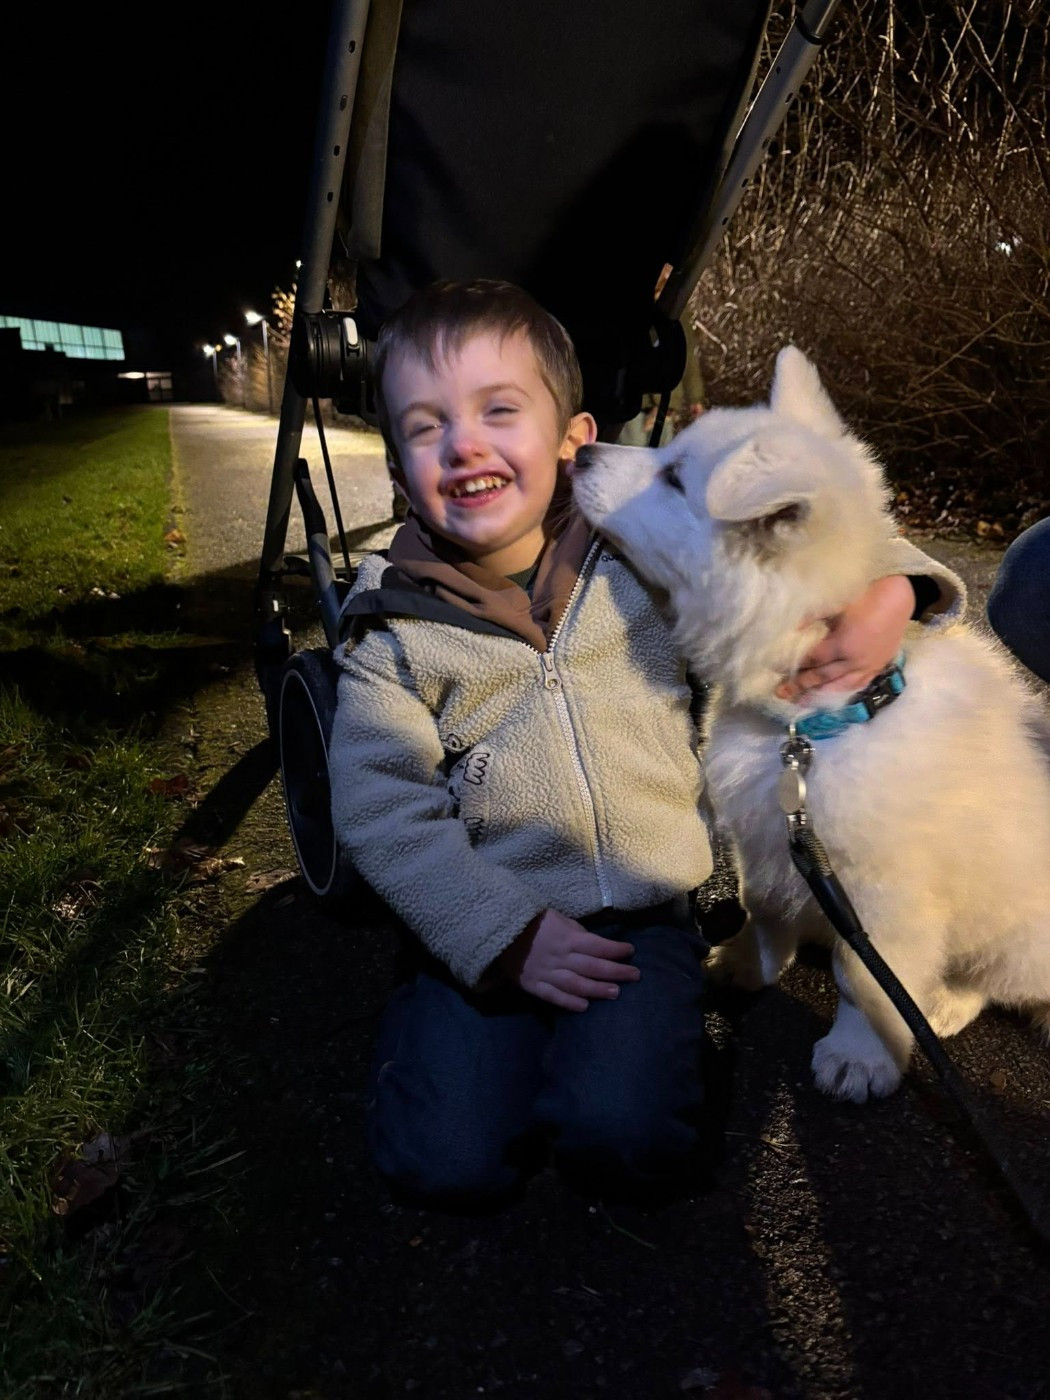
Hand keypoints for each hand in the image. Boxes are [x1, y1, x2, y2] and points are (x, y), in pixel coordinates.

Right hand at [497, 910, 640, 1011]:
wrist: (498, 930)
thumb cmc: (532, 921)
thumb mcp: (557, 918)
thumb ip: (575, 931)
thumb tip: (594, 943)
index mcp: (566, 937)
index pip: (597, 945)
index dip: (616, 949)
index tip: (631, 951)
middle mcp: (560, 956)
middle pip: (592, 966)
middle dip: (616, 971)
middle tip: (635, 975)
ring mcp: (546, 972)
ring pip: (576, 984)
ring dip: (598, 990)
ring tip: (616, 993)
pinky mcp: (533, 985)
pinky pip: (553, 996)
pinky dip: (569, 1002)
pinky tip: (584, 1007)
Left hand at [776, 574, 913, 701]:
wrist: (900, 594)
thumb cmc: (865, 594)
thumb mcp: (835, 603)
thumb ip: (811, 618)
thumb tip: (790, 631)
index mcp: (843, 644)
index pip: (813, 659)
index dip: (793, 664)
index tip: (776, 668)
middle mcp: (855, 661)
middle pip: (823, 677)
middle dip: (801, 685)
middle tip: (781, 692)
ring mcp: (869, 666)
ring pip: (841, 685)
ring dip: (820, 694)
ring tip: (801, 701)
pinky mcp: (880, 666)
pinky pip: (859, 684)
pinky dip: (843, 691)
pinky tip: (832, 694)